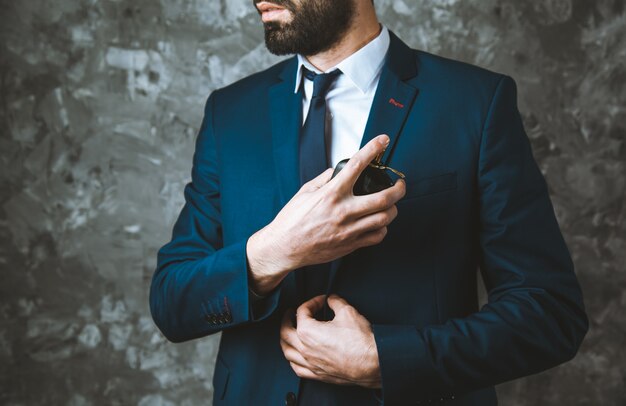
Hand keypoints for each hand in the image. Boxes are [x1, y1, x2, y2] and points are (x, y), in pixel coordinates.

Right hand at [247, 134, 405, 293]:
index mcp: (331, 194)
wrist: (284, 247)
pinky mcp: (350, 245)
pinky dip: (382, 228)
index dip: (372, 149)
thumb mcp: (305, 191)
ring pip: (384, 218)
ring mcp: (349, 230)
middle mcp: (343, 211)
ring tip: (391, 204)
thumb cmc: (292, 220)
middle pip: (384, 198)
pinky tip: (378, 222)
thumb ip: (325, 179)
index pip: (357, 165)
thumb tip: (338, 171)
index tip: (382, 140)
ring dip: (393, 209)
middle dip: (399, 188)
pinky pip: (376, 236)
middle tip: (400, 183)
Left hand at [280, 295, 381, 387]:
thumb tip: (332, 299)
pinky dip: (293, 360)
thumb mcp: (347, 312)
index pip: (302, 311)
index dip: (312, 302)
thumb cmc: (359, 340)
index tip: (321, 300)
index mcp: (307, 331)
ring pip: (287, 352)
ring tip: (289, 333)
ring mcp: (309, 363)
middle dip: (287, 319)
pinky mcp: (317, 374)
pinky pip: (297, 368)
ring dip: (285, 340)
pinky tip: (296, 356)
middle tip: (291, 313)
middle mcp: (304, 349)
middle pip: (285, 331)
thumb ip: (336, 302)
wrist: (371, 363)